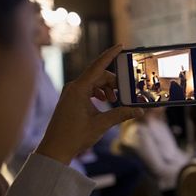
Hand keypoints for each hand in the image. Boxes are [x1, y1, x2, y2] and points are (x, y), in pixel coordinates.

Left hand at [36, 45, 143, 164]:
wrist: (55, 149)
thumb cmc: (75, 136)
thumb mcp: (102, 124)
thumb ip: (121, 114)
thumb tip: (139, 110)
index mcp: (79, 89)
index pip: (98, 66)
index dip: (110, 55)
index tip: (120, 46)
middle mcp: (73, 87)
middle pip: (99, 75)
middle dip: (114, 82)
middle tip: (126, 92)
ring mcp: (71, 93)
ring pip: (94, 82)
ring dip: (107, 88)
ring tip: (116, 100)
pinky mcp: (71, 99)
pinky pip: (88, 89)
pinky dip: (99, 92)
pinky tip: (106, 101)